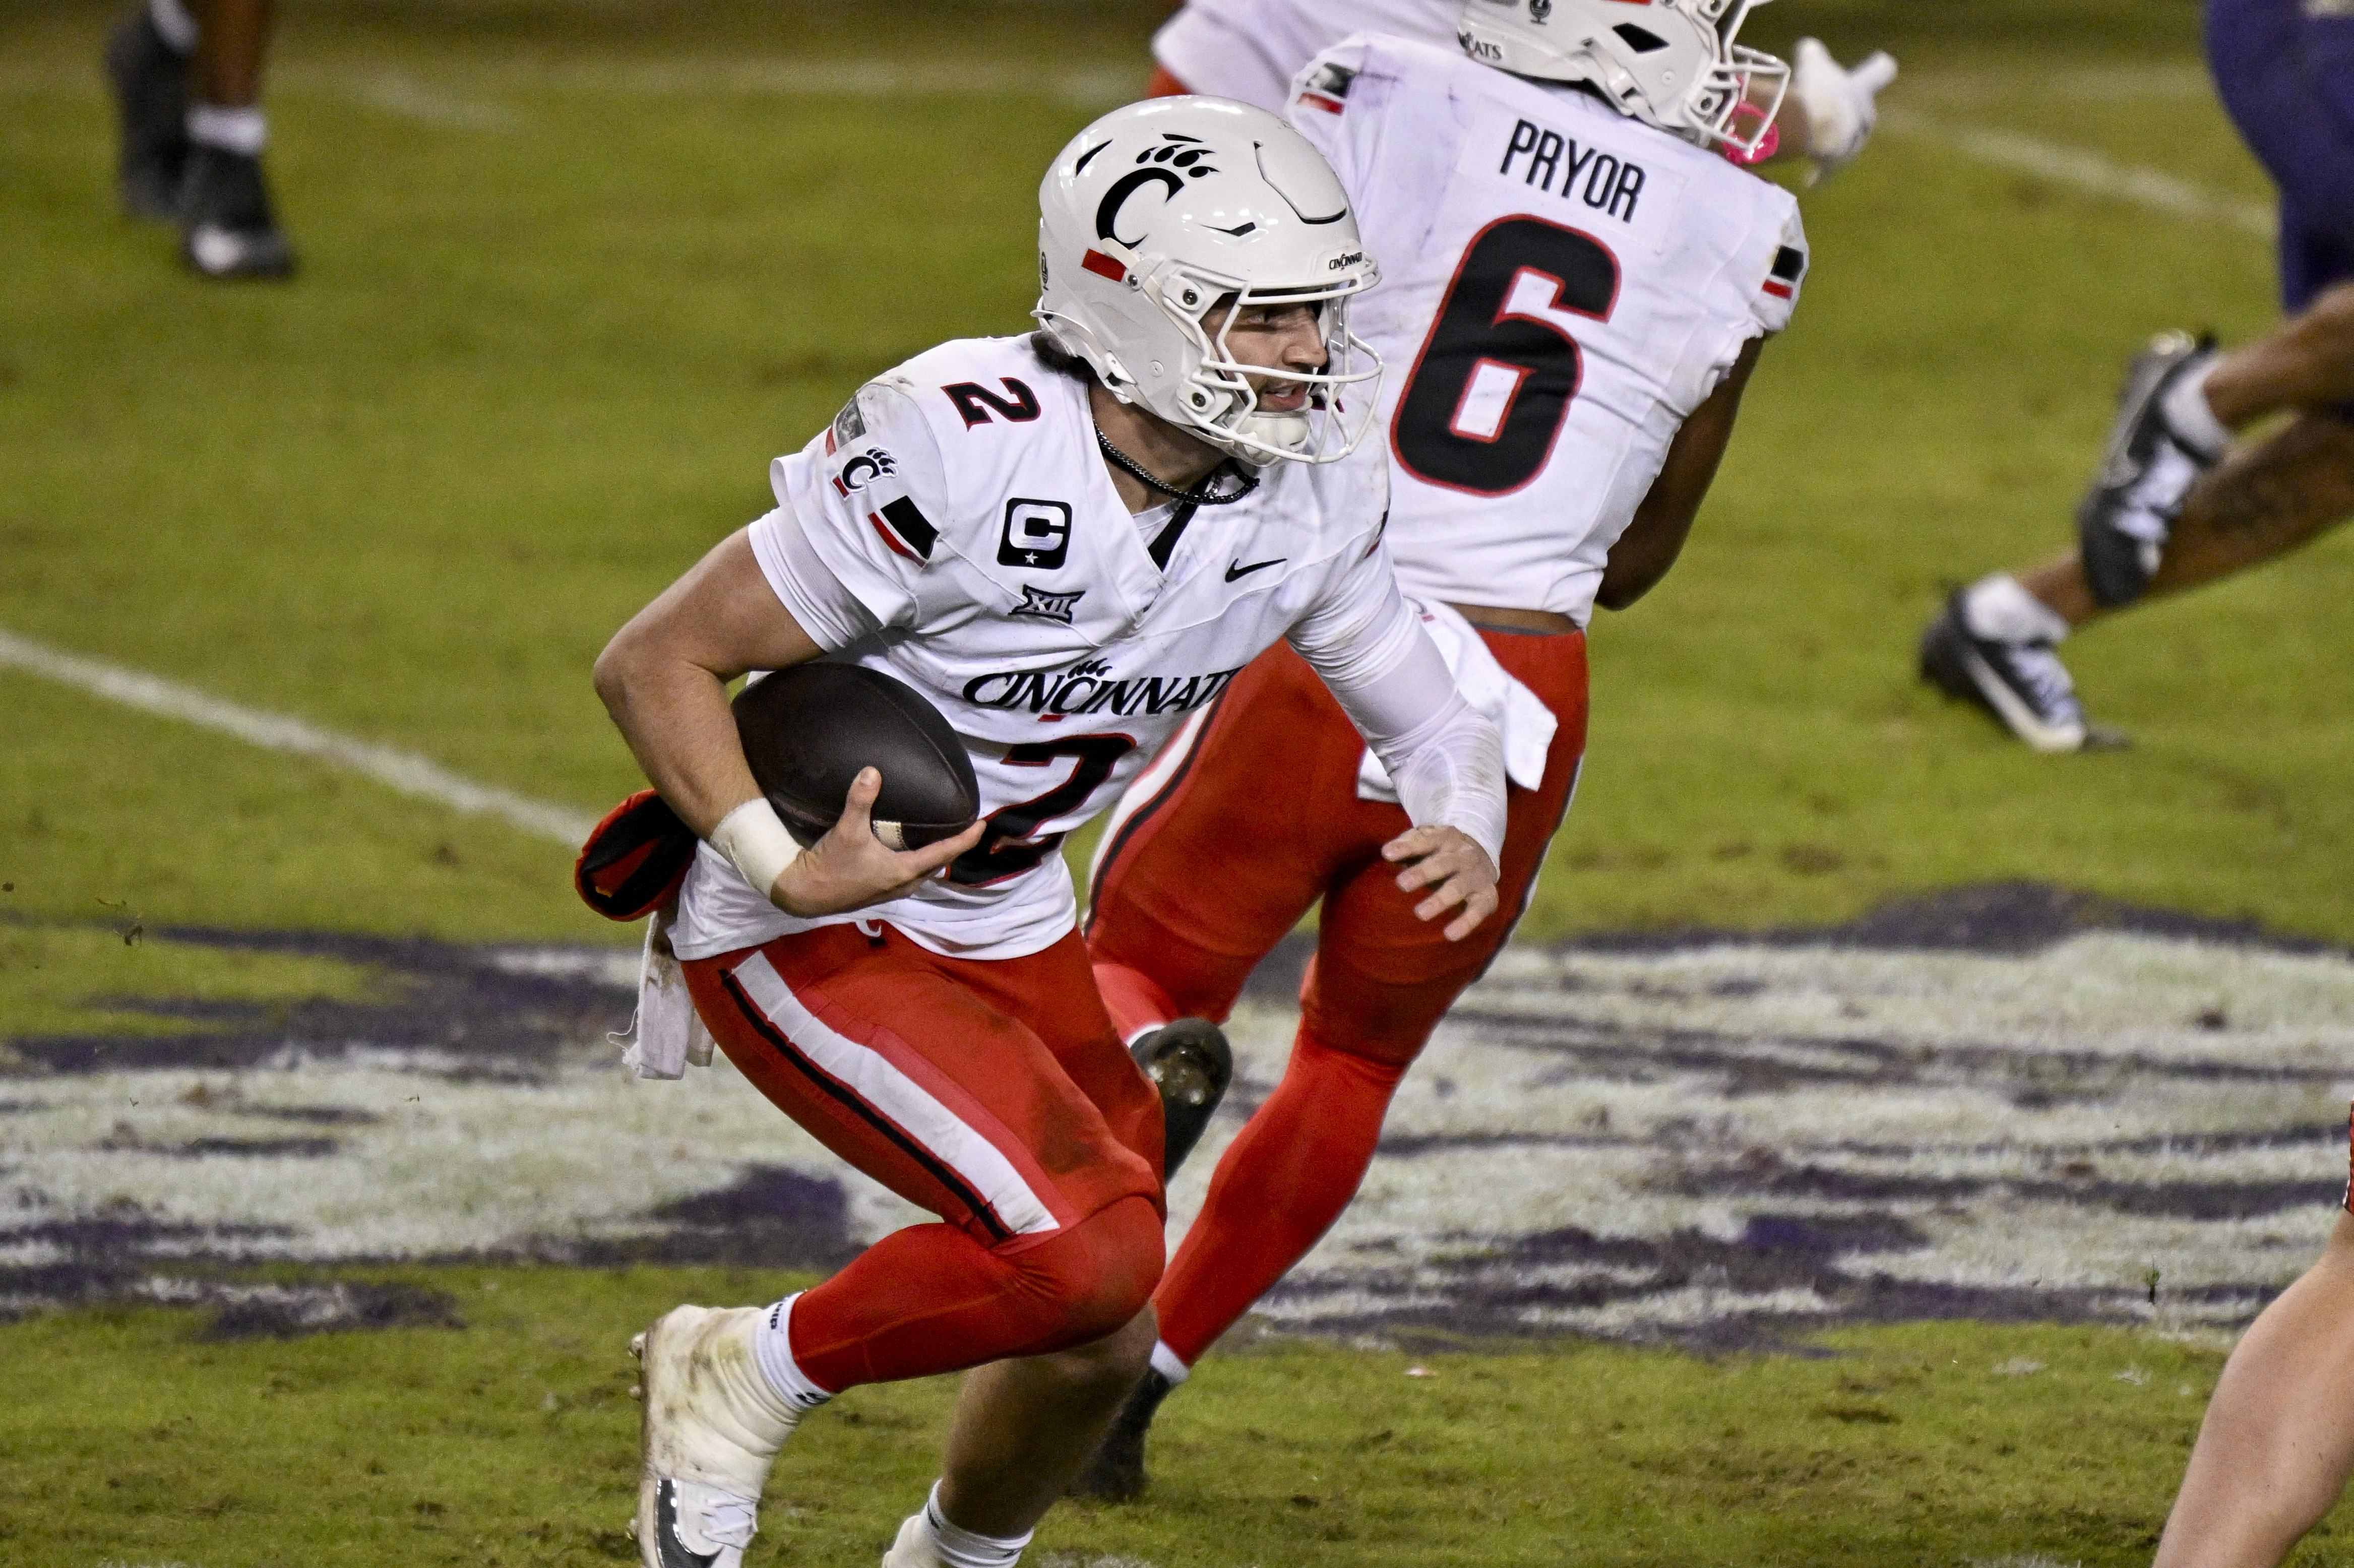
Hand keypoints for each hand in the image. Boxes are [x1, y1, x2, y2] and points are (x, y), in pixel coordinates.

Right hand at [770, 768, 983, 917]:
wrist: (804, 894)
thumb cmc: (830, 865)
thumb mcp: (847, 831)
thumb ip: (860, 800)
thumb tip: (872, 771)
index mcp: (904, 871)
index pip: (945, 852)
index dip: (966, 839)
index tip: (982, 825)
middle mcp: (904, 884)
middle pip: (938, 863)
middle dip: (953, 847)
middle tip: (964, 826)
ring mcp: (892, 891)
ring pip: (923, 872)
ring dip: (934, 855)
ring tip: (942, 835)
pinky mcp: (880, 891)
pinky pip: (909, 875)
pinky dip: (917, 861)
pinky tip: (910, 849)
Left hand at [1381, 824, 1498, 941]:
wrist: (1482, 854)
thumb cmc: (1441, 851)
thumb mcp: (1427, 840)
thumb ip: (1407, 845)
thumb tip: (1387, 852)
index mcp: (1447, 838)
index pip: (1426, 840)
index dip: (1407, 847)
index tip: (1387, 854)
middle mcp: (1465, 855)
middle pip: (1443, 863)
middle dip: (1423, 873)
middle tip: (1402, 884)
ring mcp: (1477, 876)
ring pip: (1459, 887)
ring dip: (1440, 900)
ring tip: (1420, 914)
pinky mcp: (1487, 897)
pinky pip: (1478, 910)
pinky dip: (1466, 923)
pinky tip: (1450, 934)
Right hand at [1791, 39, 1896, 184]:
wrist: (1814, 127)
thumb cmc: (1818, 90)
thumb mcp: (1813, 61)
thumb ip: (1813, 53)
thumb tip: (1809, 48)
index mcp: (1863, 91)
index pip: (1880, 72)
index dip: (1879, 68)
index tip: (1887, 63)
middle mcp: (1863, 120)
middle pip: (1861, 116)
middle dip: (1846, 115)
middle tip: (1828, 109)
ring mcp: (1851, 146)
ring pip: (1844, 145)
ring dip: (1832, 143)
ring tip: (1813, 141)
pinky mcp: (1833, 166)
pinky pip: (1825, 173)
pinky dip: (1819, 177)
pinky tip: (1811, 182)